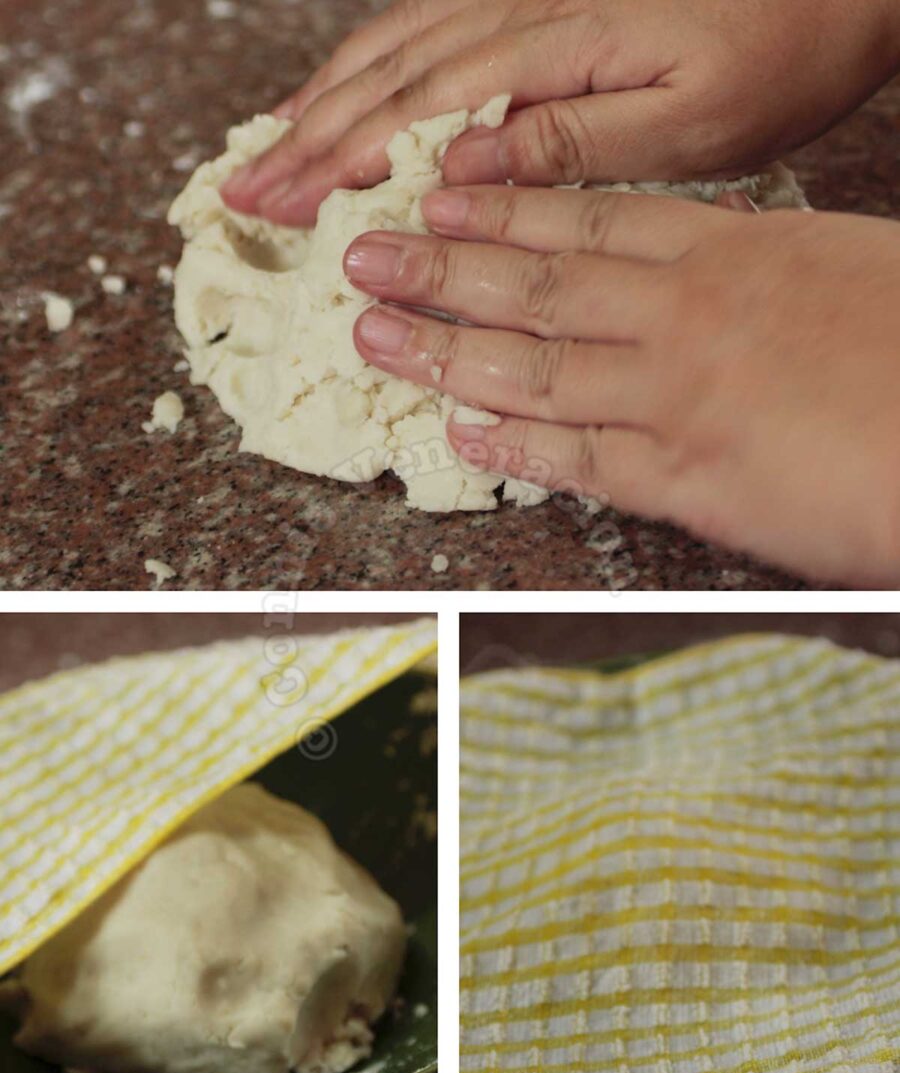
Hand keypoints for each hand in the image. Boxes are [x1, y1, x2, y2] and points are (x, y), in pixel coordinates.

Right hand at [222, 0, 899, 225]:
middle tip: (240, 192)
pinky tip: (350, 92)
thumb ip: (573, 143)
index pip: (416, 112)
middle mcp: (524, 8)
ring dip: (324, 100)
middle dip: (305, 140)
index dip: (334, 164)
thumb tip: (465, 171)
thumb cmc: (785, 45)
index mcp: (554, 46)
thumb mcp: (693, 119)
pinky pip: (435, 25)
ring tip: (267, 147)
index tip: (276, 208)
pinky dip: (376, 65)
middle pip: (386, 76)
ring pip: (397, 44)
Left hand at [341, 185, 899, 586]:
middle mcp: (687, 316)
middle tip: (364, 258)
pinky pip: (578, 457)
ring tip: (375, 337)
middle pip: (537, 285)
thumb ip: (762, 270)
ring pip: (534, 365)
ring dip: (443, 350)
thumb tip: (717, 266)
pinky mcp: (690, 479)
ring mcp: (678, 397)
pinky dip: (511, 444)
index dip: (502, 212)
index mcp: (732, 253)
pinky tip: (457, 431)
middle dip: (440, 269)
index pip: (589, 223)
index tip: (439, 200)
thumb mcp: (843, 269)